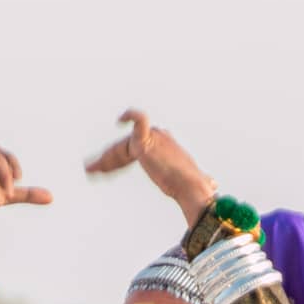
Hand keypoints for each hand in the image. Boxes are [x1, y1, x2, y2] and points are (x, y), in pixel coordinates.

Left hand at [85, 109, 215, 227]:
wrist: (191, 188)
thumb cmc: (194, 188)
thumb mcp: (197, 181)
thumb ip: (203, 180)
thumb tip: (214, 185)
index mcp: (164, 146)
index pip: (135, 149)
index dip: (118, 160)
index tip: (104, 170)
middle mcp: (158, 138)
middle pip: (124, 149)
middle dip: (107, 160)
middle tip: (91, 169)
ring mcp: (151, 138)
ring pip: (120, 148)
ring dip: (104, 159)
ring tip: (90, 169)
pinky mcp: (146, 140)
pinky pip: (137, 121)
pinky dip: (131, 115)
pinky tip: (119, 119)